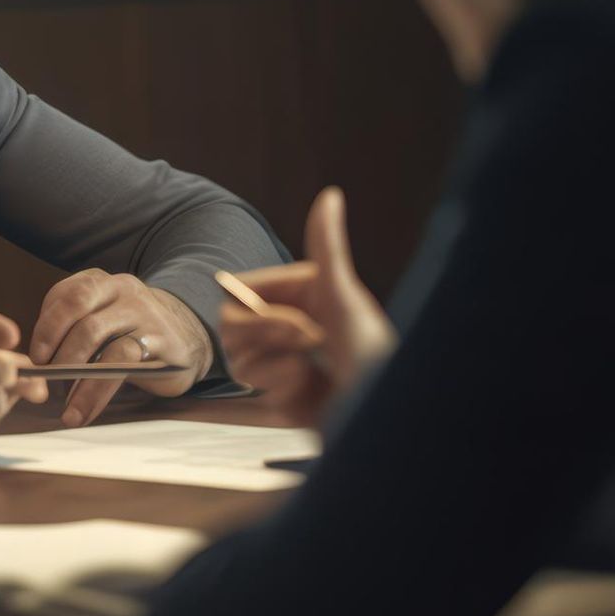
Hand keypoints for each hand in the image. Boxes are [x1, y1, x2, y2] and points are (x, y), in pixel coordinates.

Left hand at [27, 269, 214, 428]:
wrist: (189, 336)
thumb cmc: (131, 333)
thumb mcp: (102, 321)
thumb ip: (72, 333)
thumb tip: (36, 368)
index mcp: (100, 283)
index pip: (64, 296)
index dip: (45, 328)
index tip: (36, 359)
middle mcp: (121, 290)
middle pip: (77, 308)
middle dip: (54, 345)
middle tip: (42, 378)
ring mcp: (142, 312)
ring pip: (96, 336)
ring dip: (73, 375)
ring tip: (63, 407)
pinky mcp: (159, 340)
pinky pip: (121, 363)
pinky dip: (96, 390)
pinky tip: (84, 410)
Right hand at [218, 187, 395, 427]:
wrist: (382, 421)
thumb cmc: (372, 356)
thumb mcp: (345, 298)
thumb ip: (328, 248)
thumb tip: (331, 194)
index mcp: (302, 291)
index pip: (242, 292)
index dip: (261, 312)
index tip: (300, 325)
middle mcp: (291, 318)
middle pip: (232, 323)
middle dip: (269, 337)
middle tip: (309, 345)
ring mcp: (284, 354)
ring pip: (238, 355)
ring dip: (274, 367)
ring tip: (309, 371)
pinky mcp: (282, 389)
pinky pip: (254, 383)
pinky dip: (281, 389)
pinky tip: (310, 391)